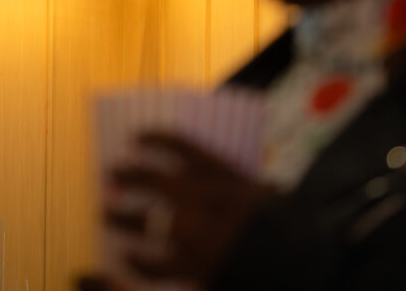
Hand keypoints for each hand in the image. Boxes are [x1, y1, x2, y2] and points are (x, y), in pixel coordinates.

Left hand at [103, 131, 274, 285]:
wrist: (300, 262)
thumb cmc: (286, 227)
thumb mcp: (263, 194)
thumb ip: (235, 185)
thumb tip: (204, 184)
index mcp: (223, 175)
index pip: (180, 145)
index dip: (154, 138)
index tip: (136, 136)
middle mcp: (202, 198)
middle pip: (152, 178)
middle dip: (128, 174)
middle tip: (111, 172)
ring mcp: (194, 232)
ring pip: (145, 220)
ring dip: (121, 216)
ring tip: (105, 212)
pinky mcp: (193, 267)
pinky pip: (153, 264)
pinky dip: (137, 260)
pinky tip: (126, 256)